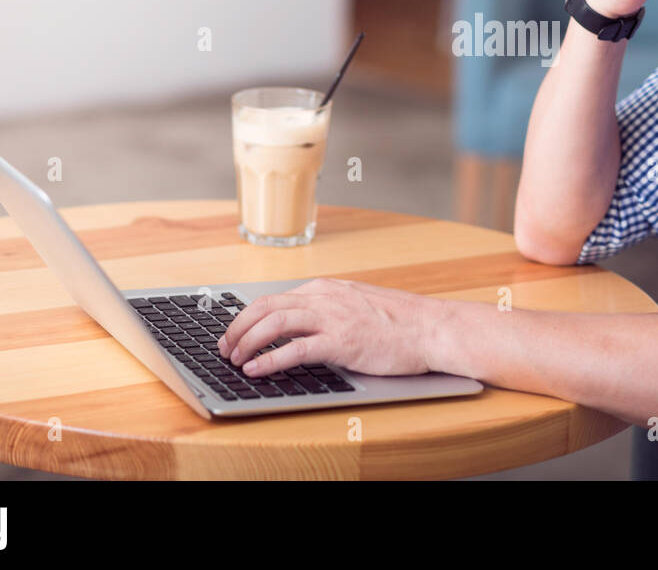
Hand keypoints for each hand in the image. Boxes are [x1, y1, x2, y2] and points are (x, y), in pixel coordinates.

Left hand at [217, 278, 437, 377]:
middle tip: (225, 347)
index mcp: (326, 289)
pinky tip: (257, 369)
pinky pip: (296, 349)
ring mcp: (333, 318)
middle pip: (266, 306)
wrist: (431, 328)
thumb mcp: (357, 305)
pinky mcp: (343, 341)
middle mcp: (325, 298)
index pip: (274, 298)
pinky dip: (271, 359)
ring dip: (247, 341)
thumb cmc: (400, 322)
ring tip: (235, 358)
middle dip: (238, 327)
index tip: (234, 333)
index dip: (247, 317)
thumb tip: (302, 325)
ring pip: (275, 322)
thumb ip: (330, 310)